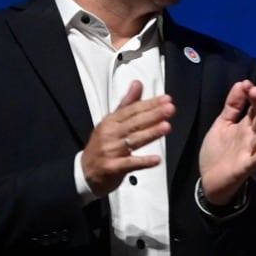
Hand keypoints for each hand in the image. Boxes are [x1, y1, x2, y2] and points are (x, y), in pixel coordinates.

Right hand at [81, 80, 172, 195]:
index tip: (166, 99)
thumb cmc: (102, 145)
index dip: (149, 104)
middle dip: (153, 115)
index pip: (132, 110)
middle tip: (170, 108)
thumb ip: (127, 104)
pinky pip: (130, 164)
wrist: (85, 172)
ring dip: (150, 133)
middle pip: (134, 123)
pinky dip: (143, 161)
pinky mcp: (112, 167)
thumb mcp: (111, 122)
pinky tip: (157, 159)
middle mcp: (110, 134)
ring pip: (133, 140)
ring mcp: (110, 151)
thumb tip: (137, 83)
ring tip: (166, 126)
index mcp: (111, 121)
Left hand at [199, 79, 255, 201]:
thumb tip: (241, 83)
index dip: (252, 96)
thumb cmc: (218, 151)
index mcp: (245, 126)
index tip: (247, 84)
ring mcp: (249, 152)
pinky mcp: (244, 167)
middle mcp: (251, 137)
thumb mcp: (222, 124)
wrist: (210, 179)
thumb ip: (232, 106)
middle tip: (255, 91)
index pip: (253, 108)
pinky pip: (254, 161)